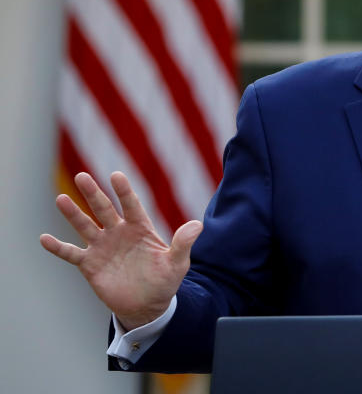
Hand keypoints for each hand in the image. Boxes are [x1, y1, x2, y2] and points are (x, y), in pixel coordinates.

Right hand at [40, 171, 201, 329]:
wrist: (147, 305)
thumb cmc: (164, 281)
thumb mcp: (177, 263)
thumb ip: (183, 243)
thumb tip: (197, 225)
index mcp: (140, 228)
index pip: (131, 205)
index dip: (124, 191)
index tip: (116, 175)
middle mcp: (119, 233)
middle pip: (104, 209)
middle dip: (93, 193)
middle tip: (82, 176)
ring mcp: (103, 247)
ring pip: (85, 226)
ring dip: (73, 214)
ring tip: (61, 199)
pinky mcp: (90, 265)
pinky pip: (72, 253)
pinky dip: (58, 248)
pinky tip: (44, 238)